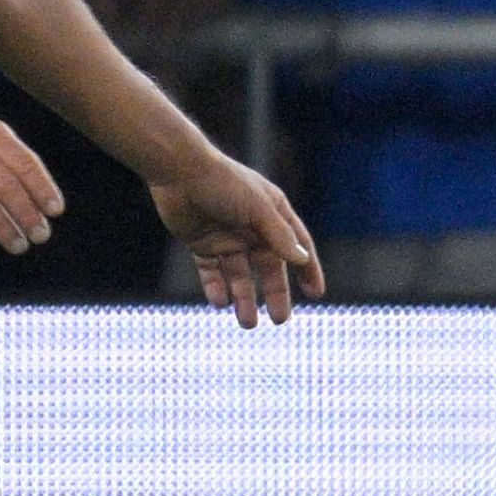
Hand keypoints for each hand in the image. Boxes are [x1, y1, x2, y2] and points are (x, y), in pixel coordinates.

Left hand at [150, 152, 320, 326]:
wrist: (178, 171)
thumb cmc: (223, 183)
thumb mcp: (258, 209)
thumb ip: (279, 236)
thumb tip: (302, 259)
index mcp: (273, 215)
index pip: (297, 246)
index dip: (308, 269)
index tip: (316, 293)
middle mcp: (252, 228)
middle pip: (268, 268)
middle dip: (275, 294)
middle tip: (280, 319)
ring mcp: (227, 237)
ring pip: (240, 276)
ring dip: (244, 298)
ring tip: (247, 323)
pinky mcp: (202, 244)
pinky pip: (212, 273)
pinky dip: (216, 288)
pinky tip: (220, 303)